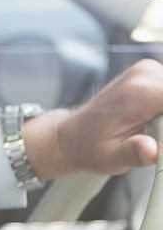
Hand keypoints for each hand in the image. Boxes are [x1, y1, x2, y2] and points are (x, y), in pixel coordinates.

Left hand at [24, 59, 162, 179]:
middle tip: (159, 139)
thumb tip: (150, 151)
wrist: (74, 134)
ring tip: (154, 132)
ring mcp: (150, 70)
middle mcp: (145, 74)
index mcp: (138, 93)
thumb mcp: (111, 159)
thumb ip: (134, 153)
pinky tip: (156, 125)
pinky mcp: (154, 73)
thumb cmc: (91, 147)